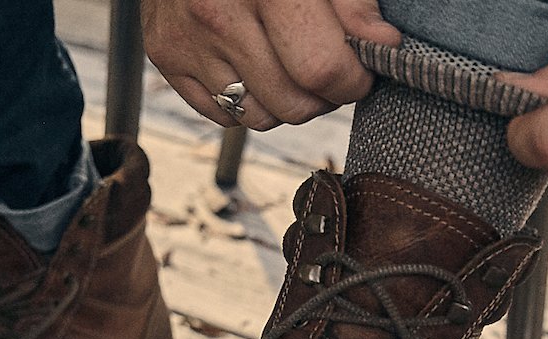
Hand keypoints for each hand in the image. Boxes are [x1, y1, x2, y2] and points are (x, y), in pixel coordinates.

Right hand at [144, 0, 400, 130]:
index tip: (361, 67)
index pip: (320, 69)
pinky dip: (247, 100)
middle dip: (324, 96)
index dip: (353, 78)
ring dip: (286, 102)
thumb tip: (382, 45)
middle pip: (292, 103)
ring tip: (291, 64)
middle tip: (328, 66)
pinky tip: (254, 63)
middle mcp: (219, 16)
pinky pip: (221, 114)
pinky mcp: (165, 55)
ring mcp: (187, 40)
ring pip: (258, 117)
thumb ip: (352, 0)